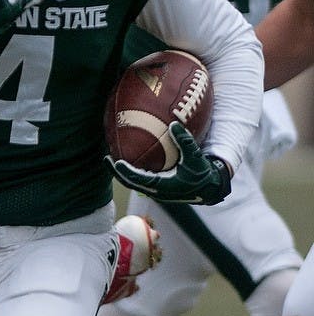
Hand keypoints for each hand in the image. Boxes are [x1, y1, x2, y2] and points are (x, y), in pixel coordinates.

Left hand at [107, 122, 231, 204]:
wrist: (208, 188)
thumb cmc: (202, 173)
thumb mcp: (196, 157)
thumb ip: (185, 141)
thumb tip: (174, 124)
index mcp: (163, 186)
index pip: (139, 180)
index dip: (127, 172)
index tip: (117, 162)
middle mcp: (156, 191)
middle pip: (130, 183)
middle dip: (117, 172)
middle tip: (106, 159)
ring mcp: (155, 191)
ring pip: (133, 183)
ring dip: (121, 172)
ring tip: (111, 159)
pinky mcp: (156, 188)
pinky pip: (139, 180)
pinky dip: (130, 172)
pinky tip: (126, 159)